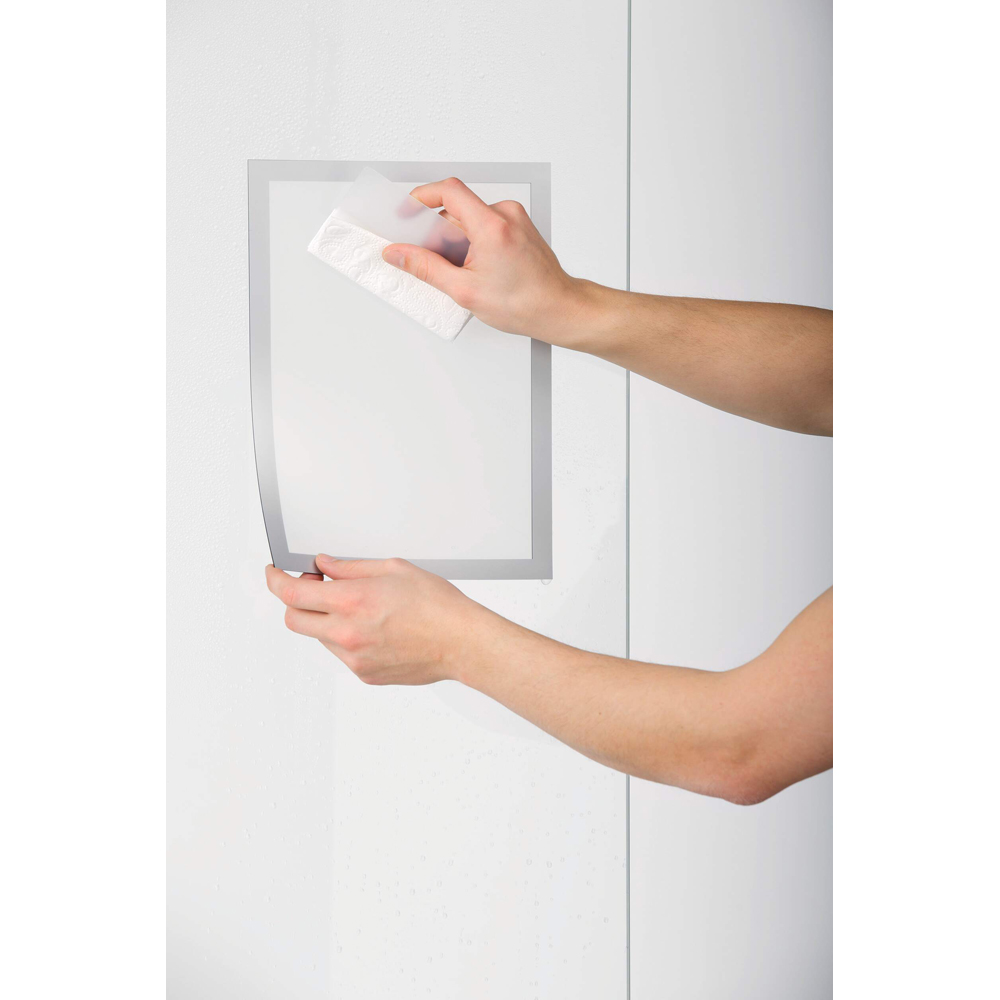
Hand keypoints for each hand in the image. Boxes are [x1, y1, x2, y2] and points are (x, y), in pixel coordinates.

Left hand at [264, 555, 485, 684]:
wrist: (462, 642)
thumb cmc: (438, 606)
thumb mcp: (393, 569)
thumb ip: (350, 567)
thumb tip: (324, 566)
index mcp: (352, 601)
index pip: (292, 593)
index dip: (275, 581)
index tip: (274, 573)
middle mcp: (347, 633)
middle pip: (294, 619)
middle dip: (295, 601)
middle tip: (314, 587)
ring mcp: (354, 657)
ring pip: (318, 637)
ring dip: (325, 620)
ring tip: (360, 608)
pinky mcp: (365, 674)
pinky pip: (341, 654)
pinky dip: (346, 638)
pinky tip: (374, 628)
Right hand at [381, 177, 588, 342]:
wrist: (559, 309)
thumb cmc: (524, 303)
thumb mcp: (465, 290)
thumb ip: (426, 268)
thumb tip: (398, 254)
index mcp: (492, 226)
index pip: (448, 191)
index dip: (421, 198)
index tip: (405, 212)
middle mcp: (506, 214)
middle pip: (457, 209)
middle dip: (438, 232)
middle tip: (431, 258)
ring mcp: (515, 218)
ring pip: (470, 218)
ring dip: (457, 240)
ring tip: (462, 271)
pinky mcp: (518, 225)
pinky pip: (485, 224)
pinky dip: (473, 241)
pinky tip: (476, 267)